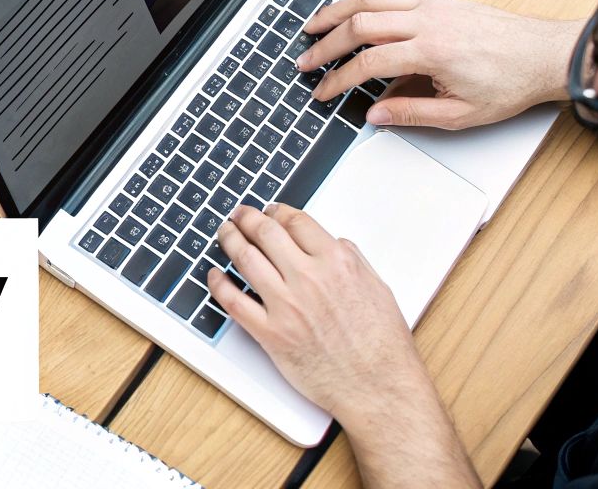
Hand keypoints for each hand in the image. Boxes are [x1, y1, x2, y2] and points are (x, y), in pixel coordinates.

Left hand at [206, 205, 426, 421]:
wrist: (378, 387)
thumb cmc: (383, 345)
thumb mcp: (378, 287)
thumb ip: (353, 260)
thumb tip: (332, 243)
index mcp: (337, 263)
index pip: (295, 221)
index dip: (278, 211)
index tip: (270, 210)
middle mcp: (308, 279)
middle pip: (265, 232)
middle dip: (248, 218)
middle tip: (239, 215)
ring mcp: (286, 306)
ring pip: (245, 258)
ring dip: (230, 239)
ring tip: (225, 233)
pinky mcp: (271, 334)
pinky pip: (234, 301)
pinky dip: (218, 284)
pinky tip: (214, 274)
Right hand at [297, 0, 580, 129]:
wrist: (544, 55)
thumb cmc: (511, 82)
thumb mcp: (462, 114)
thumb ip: (412, 113)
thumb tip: (375, 115)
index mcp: (432, 51)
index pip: (369, 63)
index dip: (338, 79)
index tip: (323, 91)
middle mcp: (428, 20)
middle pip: (359, 24)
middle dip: (325, 44)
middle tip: (305, 60)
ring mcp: (431, 4)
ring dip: (335, 12)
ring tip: (312, 25)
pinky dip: (360, 1)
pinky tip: (349, 12)